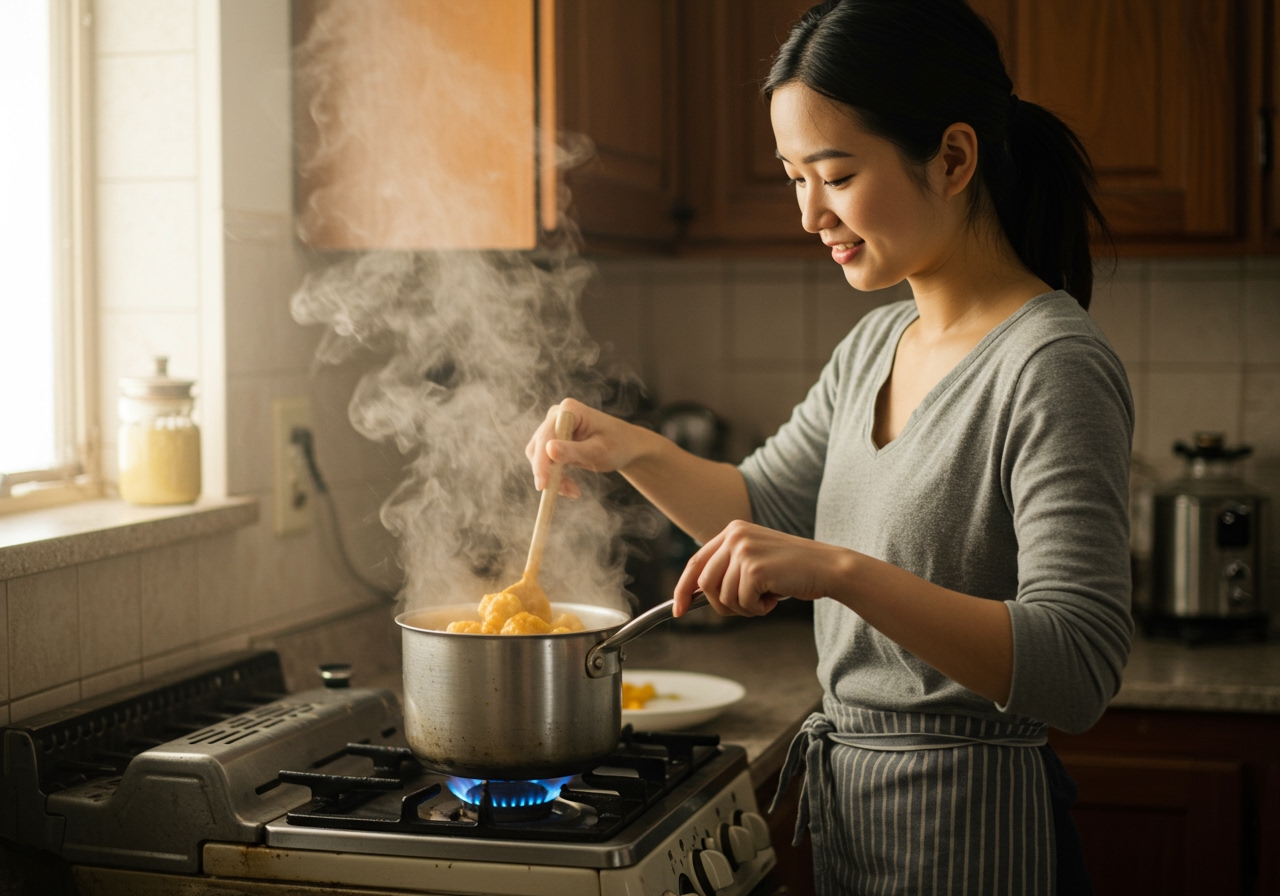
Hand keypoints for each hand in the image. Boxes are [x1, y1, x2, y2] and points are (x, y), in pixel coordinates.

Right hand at [525, 398, 648, 496]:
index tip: (543, 486)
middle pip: (538, 447)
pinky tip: (572, 488)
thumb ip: (573, 451)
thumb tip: (549, 449)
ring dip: (553, 478)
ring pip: (539, 457)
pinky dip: (555, 477)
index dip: (542, 461)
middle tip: (567, 493)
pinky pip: (545, 462)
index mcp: (568, 410)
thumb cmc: (617, 445)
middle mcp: (556, 415)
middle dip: (549, 473)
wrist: (626, 446)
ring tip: (574, 491)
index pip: (546, 436)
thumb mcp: (597, 452)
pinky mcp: (553, 440)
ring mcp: (553, 427)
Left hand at [673, 520, 855, 617]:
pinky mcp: (754, 567)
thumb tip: (694, 596)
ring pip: (722, 597)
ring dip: (744, 607)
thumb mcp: (755, 561)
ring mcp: (743, 550)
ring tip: (766, 597)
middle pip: (705, 584)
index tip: (679, 610)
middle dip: (722, 605)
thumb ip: (728, 570)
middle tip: (748, 606)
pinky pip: (742, 602)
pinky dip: (758, 609)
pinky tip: (775, 597)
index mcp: (732, 530)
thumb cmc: (792, 570)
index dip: (683, 589)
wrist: (827, 567)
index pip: (695, 562)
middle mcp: (734, 535)